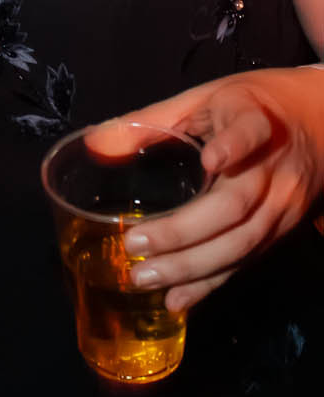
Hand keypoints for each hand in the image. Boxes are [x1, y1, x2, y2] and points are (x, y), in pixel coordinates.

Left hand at [92, 66, 323, 311]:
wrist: (318, 124)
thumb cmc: (249, 106)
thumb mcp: (204, 98)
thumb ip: (152, 120)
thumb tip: (95, 144)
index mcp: (255, 120)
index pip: (251, 132)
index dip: (235, 146)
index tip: (212, 159)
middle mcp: (275, 168)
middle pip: (235, 206)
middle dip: (184, 231)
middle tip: (136, 246)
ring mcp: (283, 204)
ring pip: (243, 243)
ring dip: (194, 266)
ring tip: (146, 278)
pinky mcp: (282, 231)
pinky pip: (247, 261)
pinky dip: (212, 283)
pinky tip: (180, 299)